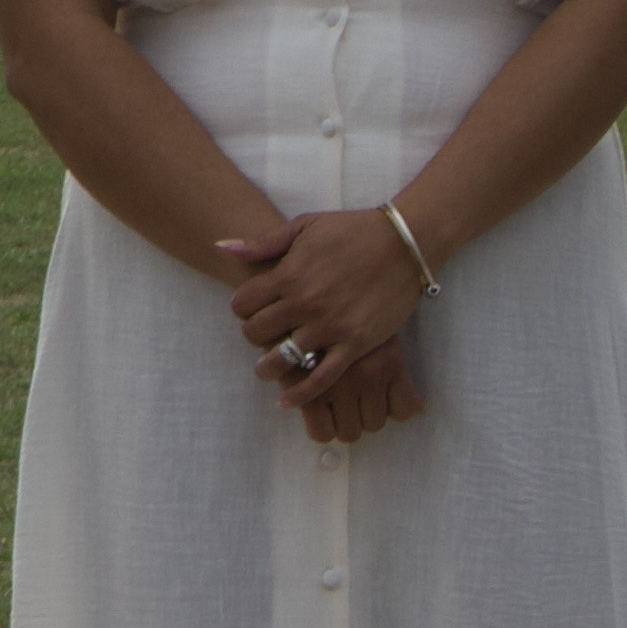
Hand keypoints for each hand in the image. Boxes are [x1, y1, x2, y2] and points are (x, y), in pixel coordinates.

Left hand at [217, 210, 433, 441]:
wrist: (404, 244)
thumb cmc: (353, 231)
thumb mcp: (304, 226)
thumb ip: (263, 241)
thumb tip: (222, 247)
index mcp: (288, 274)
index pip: (242, 304)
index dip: (242, 308)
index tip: (252, 309)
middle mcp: (304, 303)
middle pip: (257, 332)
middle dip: (255, 335)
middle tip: (263, 335)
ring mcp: (329, 326)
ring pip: (282, 358)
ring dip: (269, 367)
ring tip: (268, 368)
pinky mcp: (355, 344)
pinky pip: (321, 378)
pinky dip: (301, 393)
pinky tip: (287, 400)